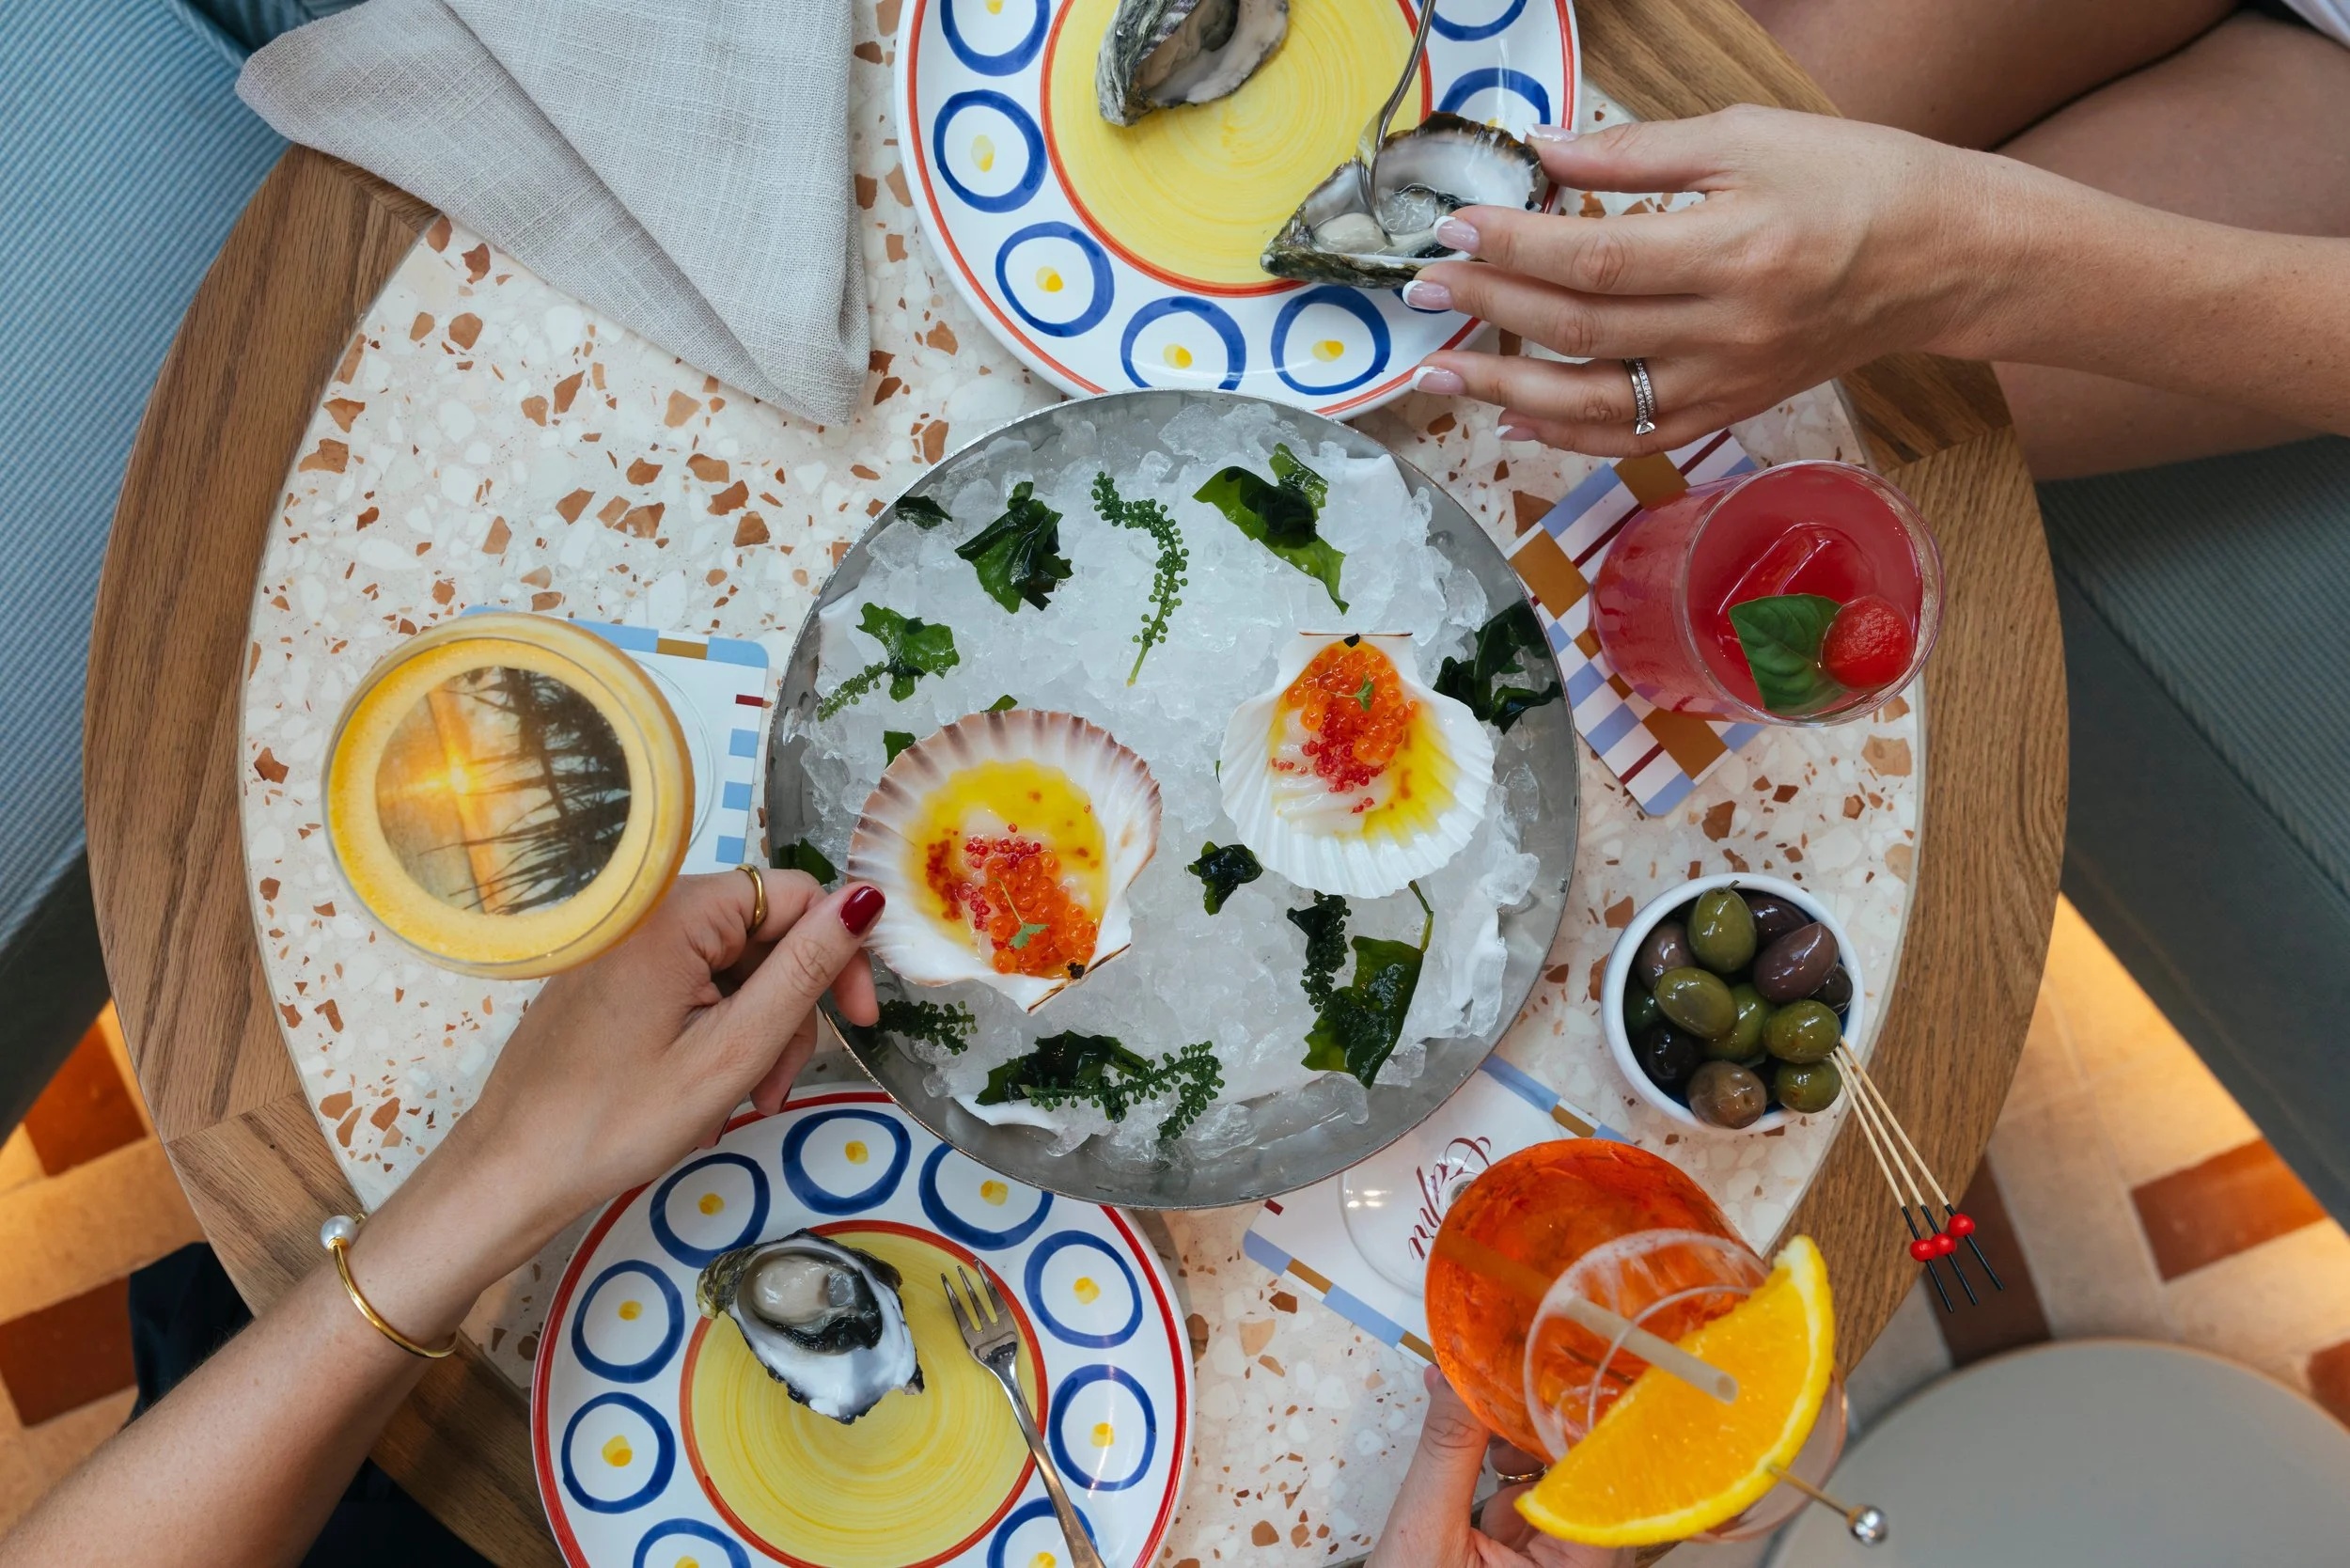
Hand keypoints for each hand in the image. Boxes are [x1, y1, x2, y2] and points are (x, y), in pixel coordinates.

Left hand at [430, 868, 884, 1258]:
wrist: (508, 1174)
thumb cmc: (617, 1120)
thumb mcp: (732, 1050)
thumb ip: (804, 971)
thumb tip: (867, 899)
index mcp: (677, 913)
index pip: (796, 896)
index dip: (839, 954)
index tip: (859, 1023)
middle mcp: (647, 910)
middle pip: (764, 935)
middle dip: (789, 1010)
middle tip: (778, 1085)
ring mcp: (624, 945)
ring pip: (731, 968)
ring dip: (754, 1033)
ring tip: (743, 1102)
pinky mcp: (609, 978)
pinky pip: (689, 986)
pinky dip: (713, 1034)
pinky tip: (705, 1092)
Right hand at [1371, 1369, 1631, 1567]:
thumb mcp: (1425, 1537)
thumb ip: (1447, 1453)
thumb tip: (1454, 1375)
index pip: (1601, 1481)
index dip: (1580, 1422)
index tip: (1557, 1370)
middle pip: (1584, 1474)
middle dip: (1542, 1423)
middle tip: (1506, 1375)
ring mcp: (1559, 1562)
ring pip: (1559, 1479)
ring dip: (1522, 1439)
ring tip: (1482, 1413)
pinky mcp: (1532, 1557)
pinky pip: (1533, 1496)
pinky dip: (1507, 1465)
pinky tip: (1480, 1445)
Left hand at [1407, 105, 2019, 453]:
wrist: (1940, 258)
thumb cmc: (1851, 181)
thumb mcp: (1748, 138)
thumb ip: (1637, 153)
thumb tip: (1543, 152)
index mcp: (1732, 252)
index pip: (1593, 259)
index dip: (1512, 244)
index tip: (1453, 225)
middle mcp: (1726, 331)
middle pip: (1581, 330)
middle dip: (1489, 308)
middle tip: (1425, 287)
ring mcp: (1728, 381)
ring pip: (1597, 403)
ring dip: (1506, 387)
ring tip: (1439, 369)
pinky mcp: (1731, 409)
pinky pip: (1636, 436)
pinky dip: (1567, 432)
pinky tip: (1514, 413)